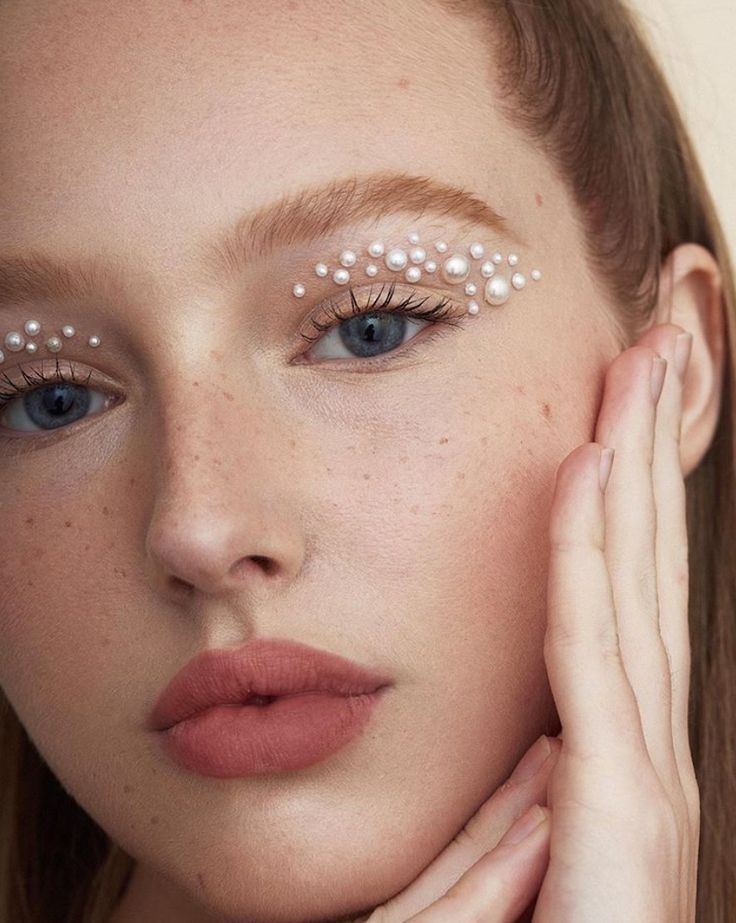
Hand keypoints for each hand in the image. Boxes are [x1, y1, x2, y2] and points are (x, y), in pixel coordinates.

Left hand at [364, 322, 699, 921]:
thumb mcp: (512, 865)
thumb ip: (523, 803)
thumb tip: (538, 744)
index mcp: (624, 758)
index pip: (627, 594)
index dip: (630, 495)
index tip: (623, 404)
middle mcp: (650, 748)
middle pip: (648, 565)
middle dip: (657, 447)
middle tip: (659, 345)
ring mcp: (648, 772)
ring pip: (634, 581)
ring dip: (635, 465)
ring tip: (644, 365)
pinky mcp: (624, 805)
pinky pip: (592, 646)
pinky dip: (589, 551)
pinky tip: (586, 469)